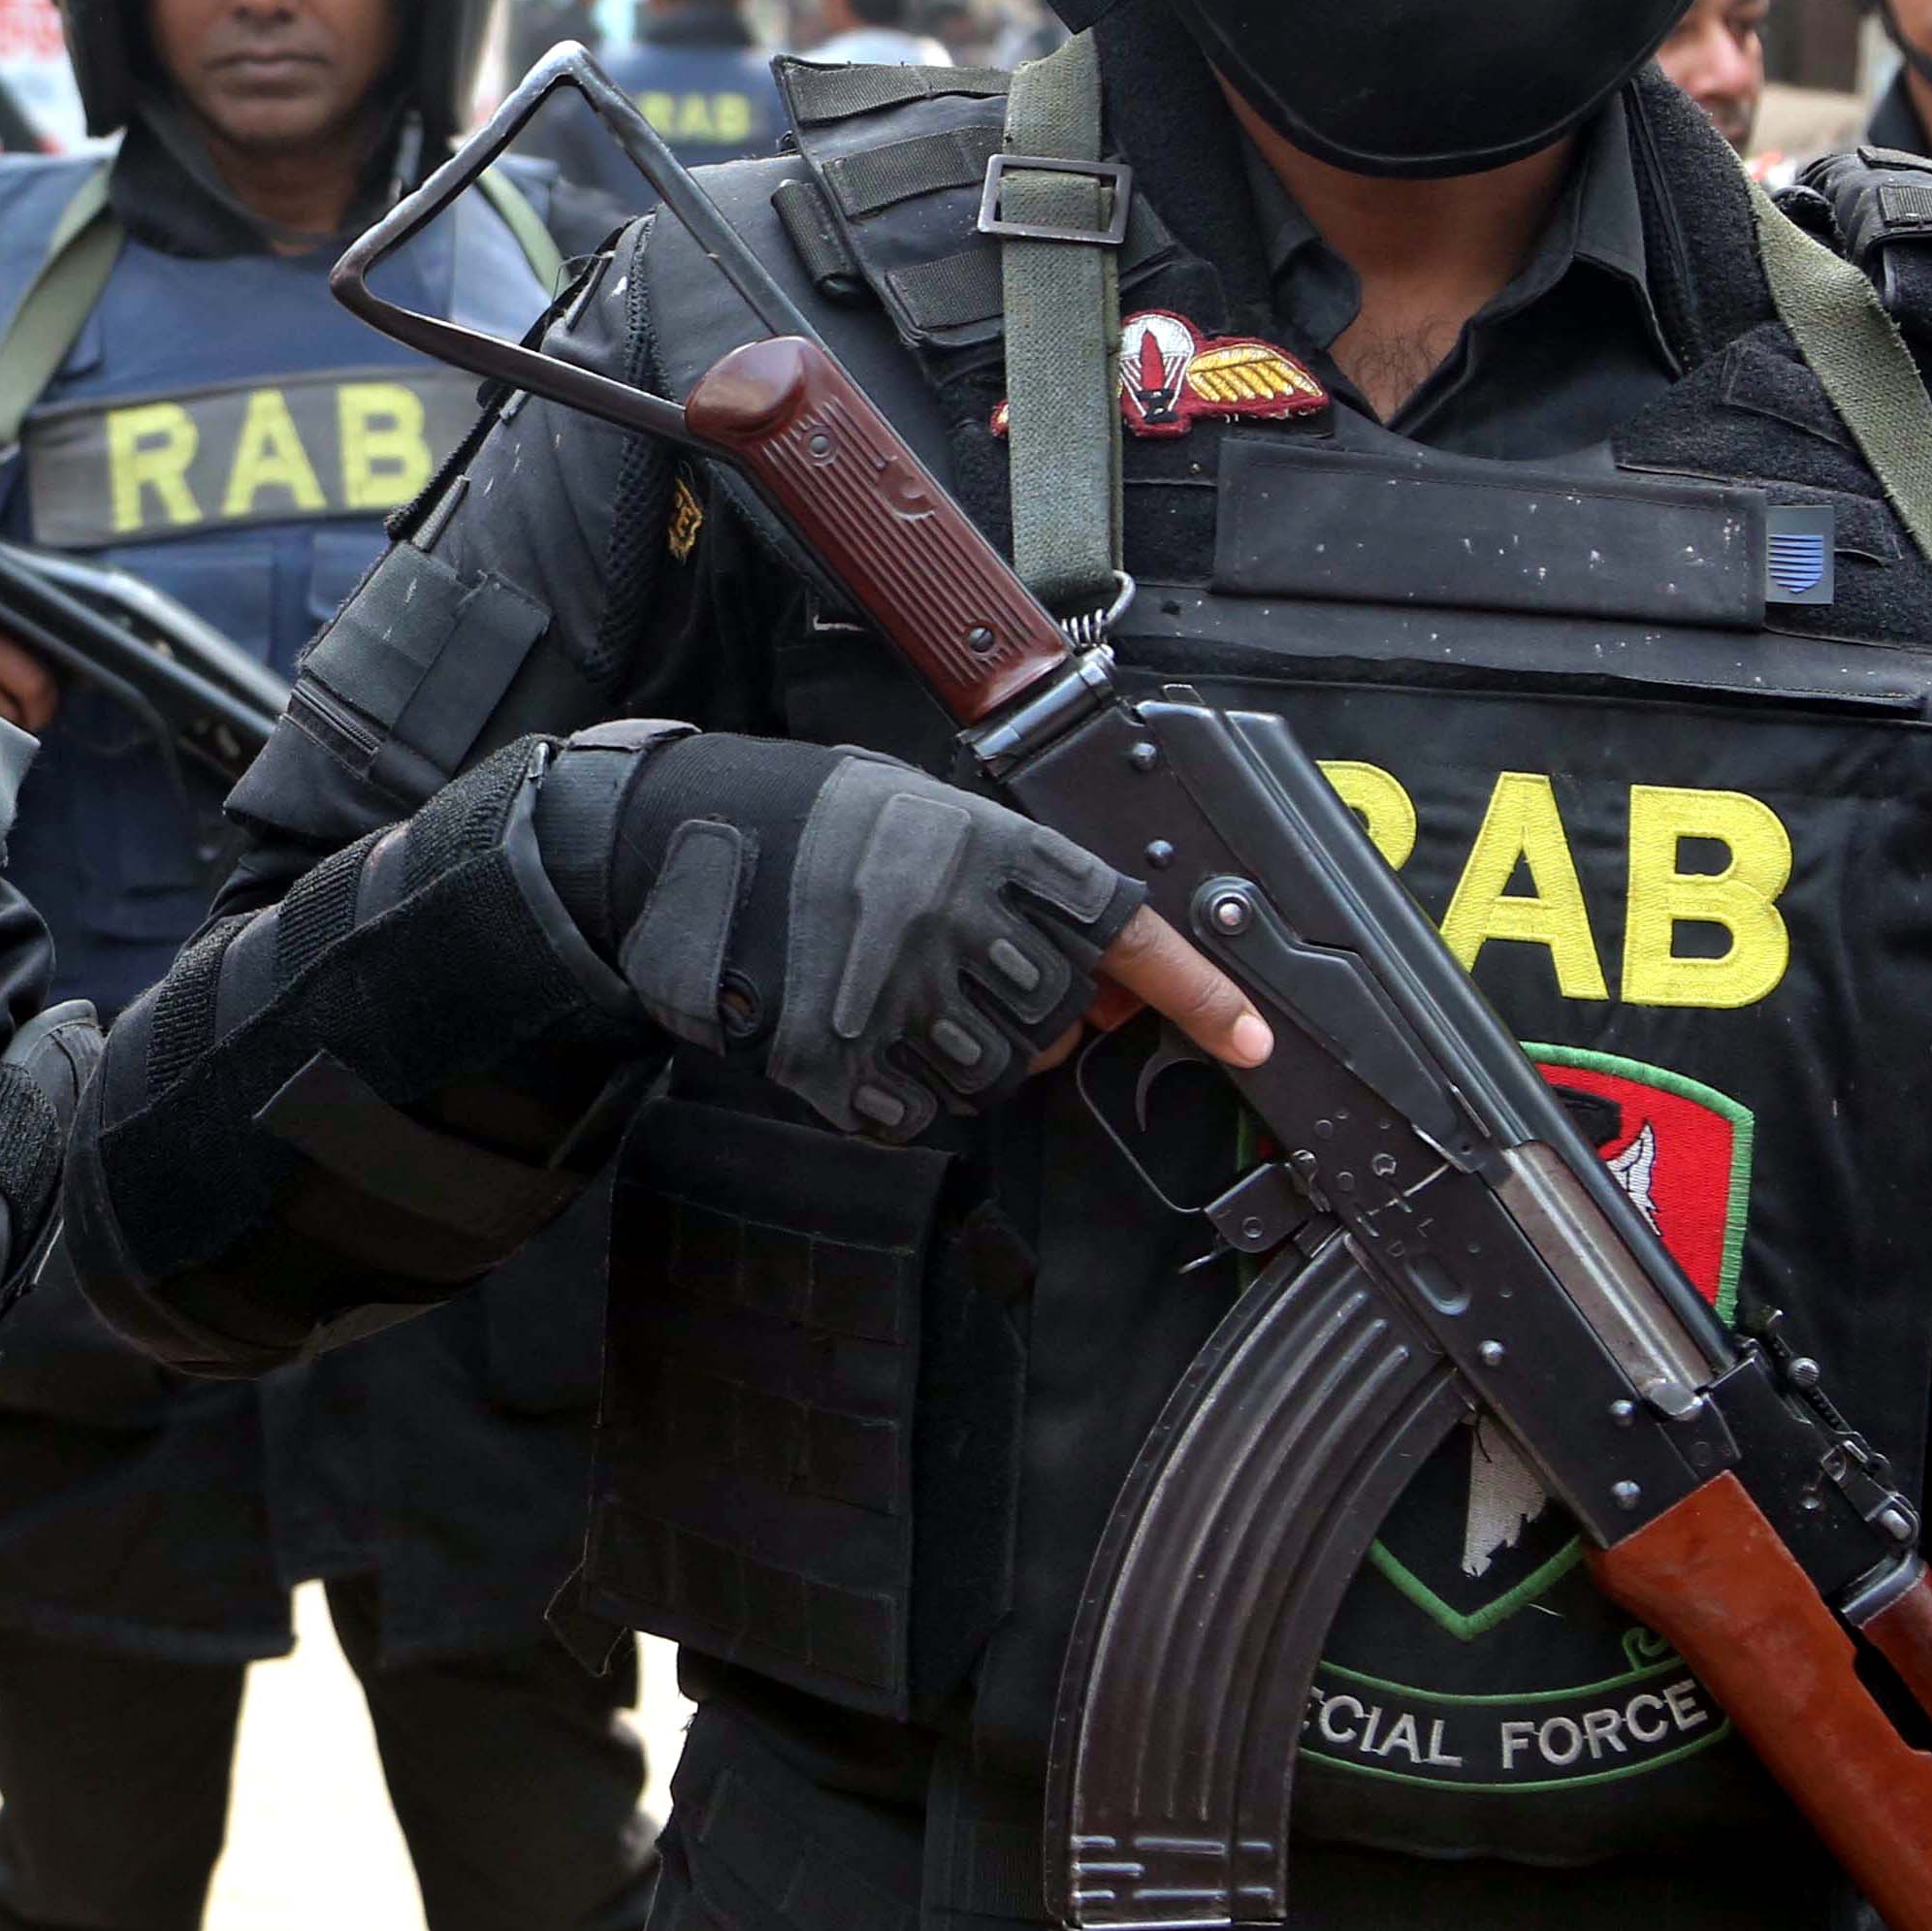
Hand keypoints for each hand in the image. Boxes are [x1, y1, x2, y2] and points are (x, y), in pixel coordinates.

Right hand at [594, 731, 1267, 1138]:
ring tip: (903, 1002)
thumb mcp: (928, 818)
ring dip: (965, 1057)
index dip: (1198, 992)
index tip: (1257, 1040)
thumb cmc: (809, 818)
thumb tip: (1110, 975)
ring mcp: (892, 992)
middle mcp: (950, 920)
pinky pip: (913, 1112)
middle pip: (1059, 1024)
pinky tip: (857, 1037)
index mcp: (984, 848)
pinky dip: (897, 1091)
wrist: (674, 838)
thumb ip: (1020, 888)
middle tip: (978, 987)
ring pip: (993, 1076)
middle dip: (1038, 1023)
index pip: (1123, 929)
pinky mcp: (835, 1056)